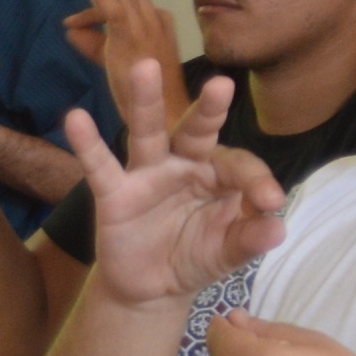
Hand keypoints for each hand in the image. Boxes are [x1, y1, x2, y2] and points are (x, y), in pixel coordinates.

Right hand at [63, 60, 282, 305]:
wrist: (150, 288)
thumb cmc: (194, 257)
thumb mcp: (225, 254)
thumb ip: (248, 240)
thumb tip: (279, 228)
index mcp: (217, 175)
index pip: (239, 166)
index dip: (256, 180)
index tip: (271, 200)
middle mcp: (184, 165)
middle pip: (197, 131)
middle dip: (209, 110)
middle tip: (222, 85)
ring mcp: (147, 174)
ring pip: (148, 133)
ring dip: (146, 102)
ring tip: (144, 67)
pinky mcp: (114, 192)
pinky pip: (100, 166)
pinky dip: (88, 144)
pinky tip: (75, 118)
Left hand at [64, 0, 185, 126]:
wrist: (168, 121)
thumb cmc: (145, 96)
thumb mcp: (115, 62)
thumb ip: (94, 43)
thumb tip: (70, 30)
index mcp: (156, 21)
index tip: (73, 21)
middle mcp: (154, 18)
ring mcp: (146, 27)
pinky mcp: (135, 40)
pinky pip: (116, 12)